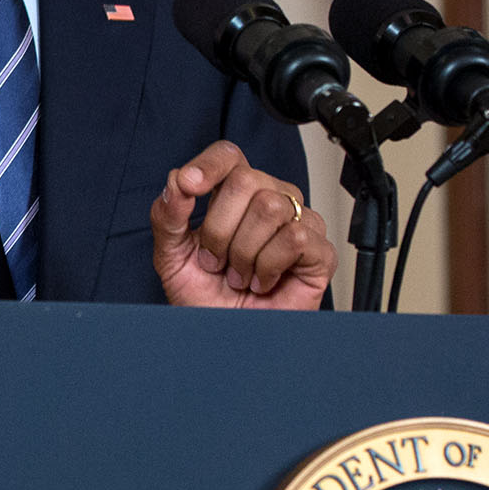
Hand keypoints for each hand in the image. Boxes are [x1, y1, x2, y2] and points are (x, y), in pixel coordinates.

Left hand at [150, 140, 333, 309]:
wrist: (225, 334)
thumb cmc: (204, 295)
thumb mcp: (172, 254)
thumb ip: (168, 215)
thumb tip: (176, 181)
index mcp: (234, 194)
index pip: (228, 155)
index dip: (209, 164)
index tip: (188, 185)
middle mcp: (270, 199)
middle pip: (245, 181)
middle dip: (218, 229)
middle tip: (216, 260)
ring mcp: (299, 221)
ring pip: (270, 208)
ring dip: (243, 252)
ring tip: (239, 274)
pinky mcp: (320, 250)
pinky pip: (295, 237)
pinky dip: (268, 266)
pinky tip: (262, 281)